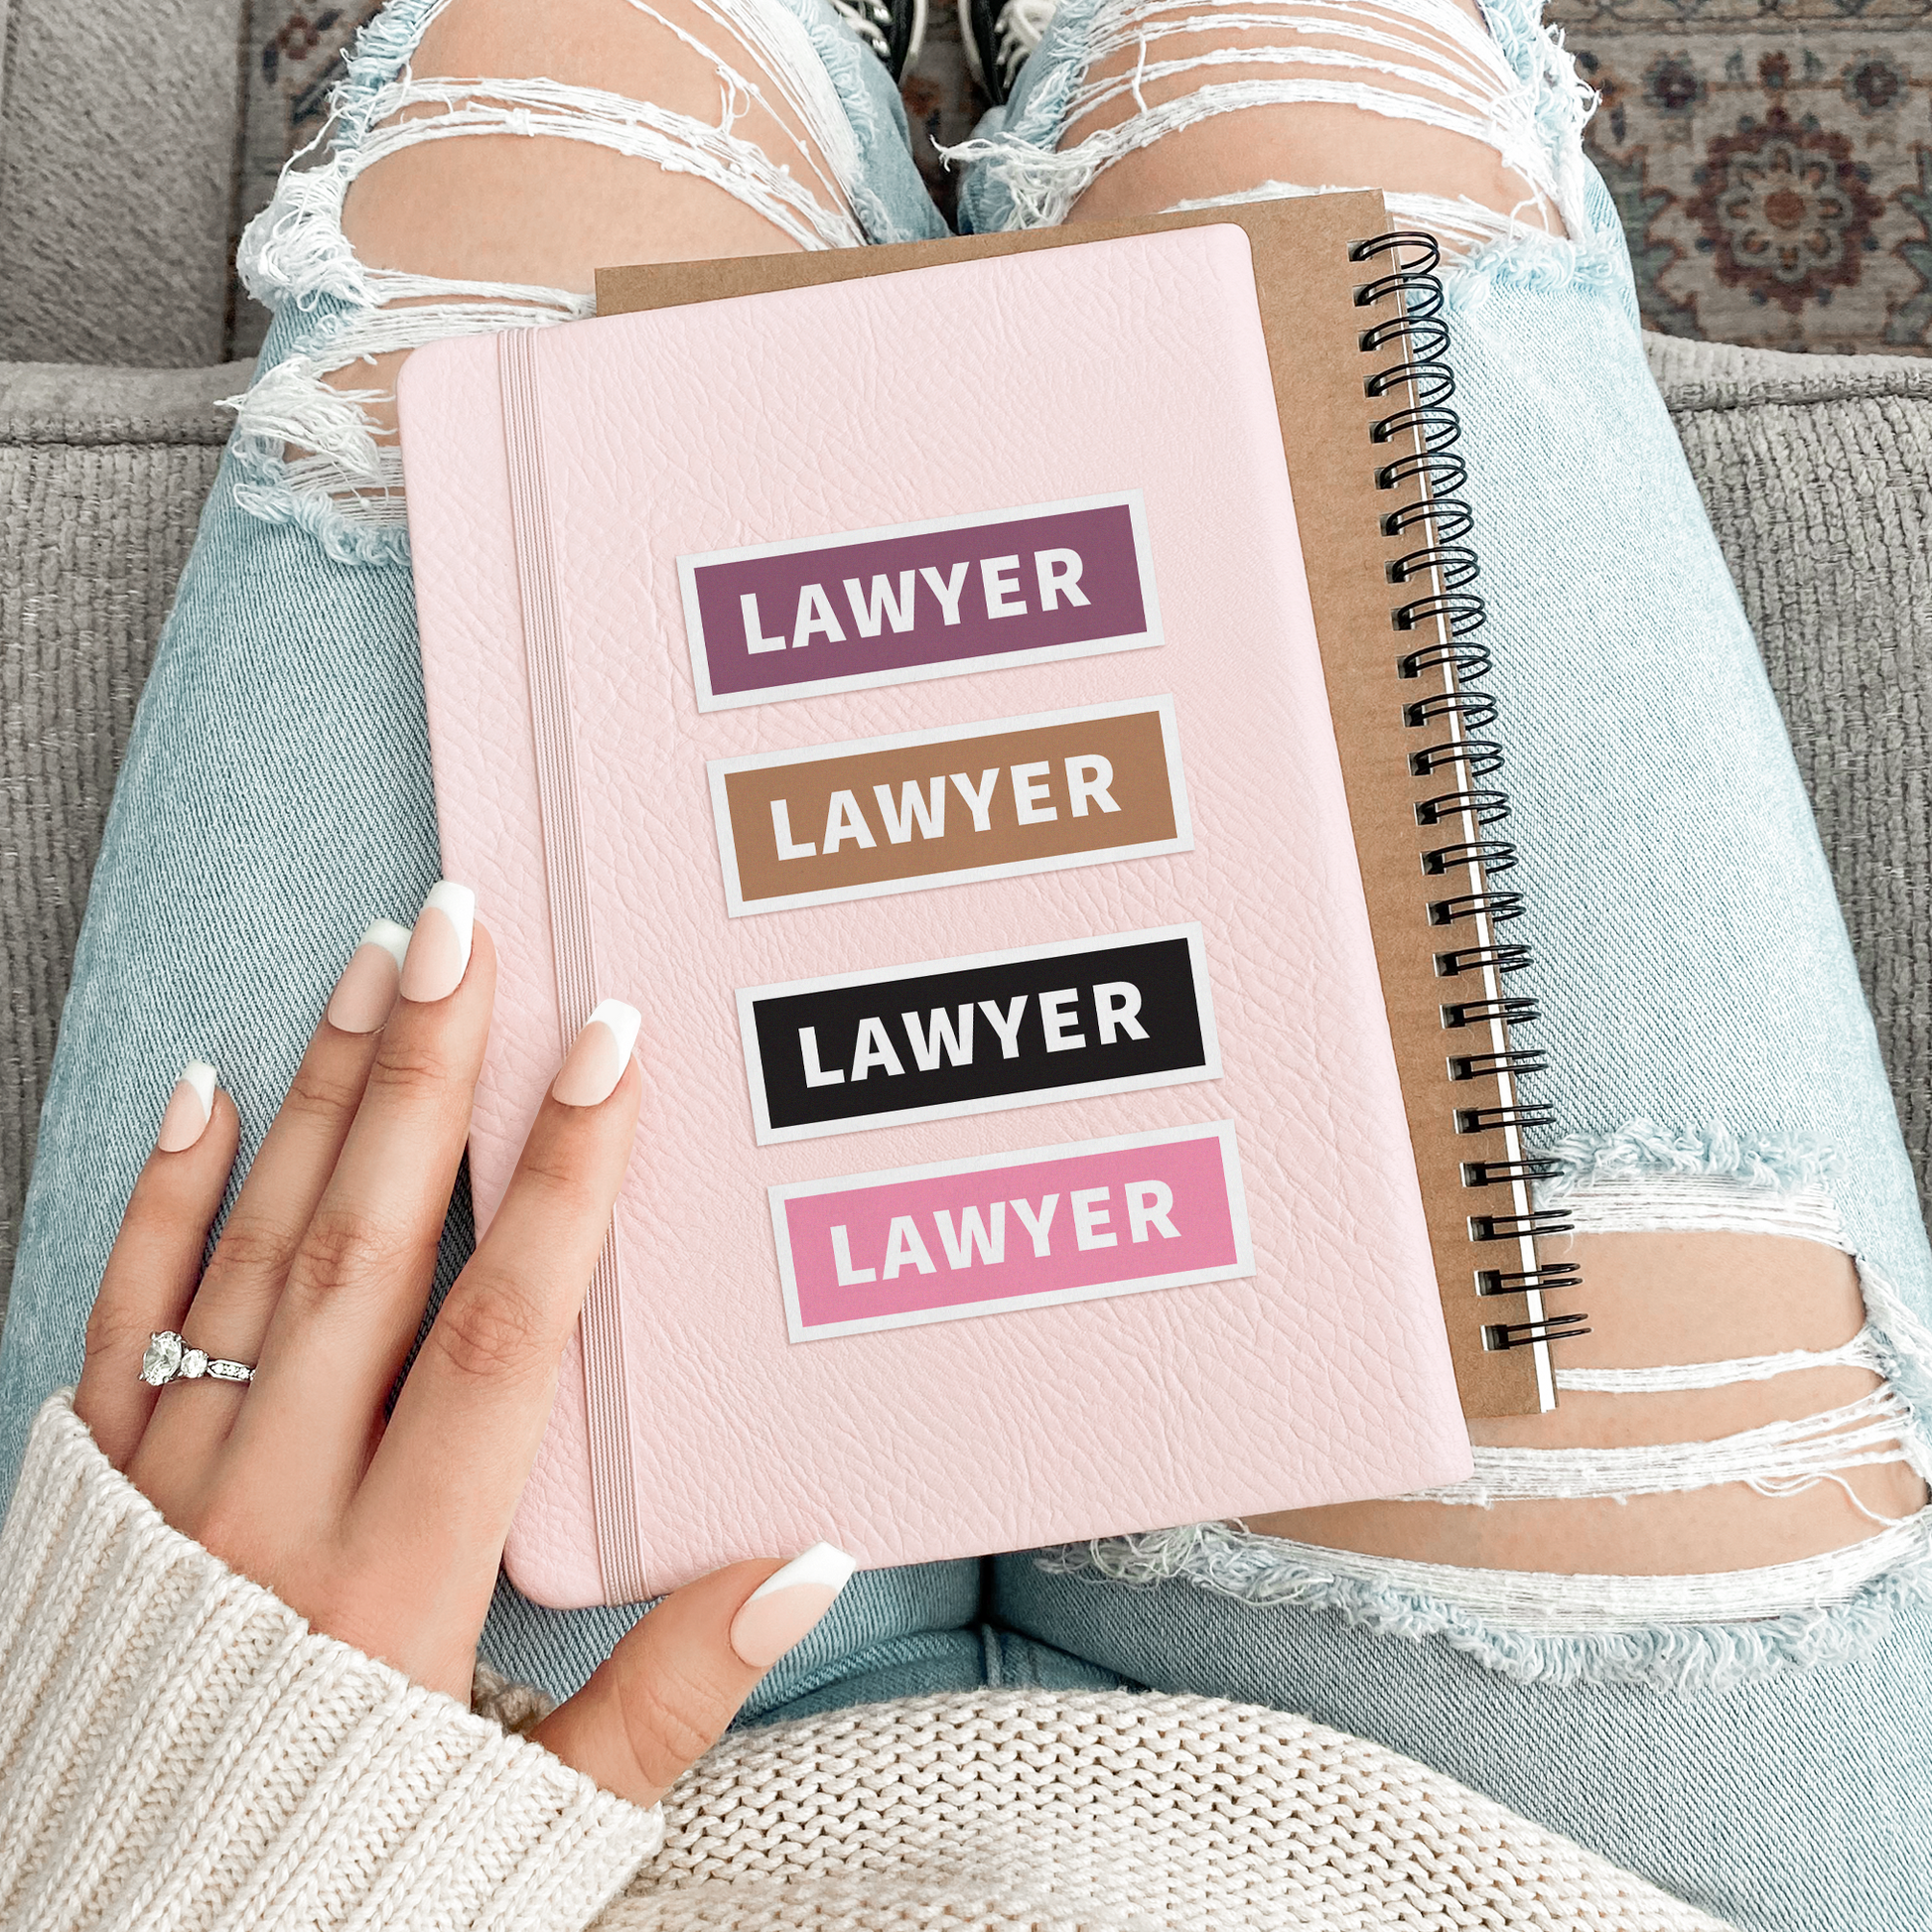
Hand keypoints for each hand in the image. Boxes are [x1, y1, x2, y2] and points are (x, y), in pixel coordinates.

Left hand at [72, 881, 852, 1807]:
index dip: (562, 1184)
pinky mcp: (98, 1497)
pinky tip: (200, 1090)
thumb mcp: (541, 1820)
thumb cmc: (348, 1880)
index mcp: (398, 1584)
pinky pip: (118, 1326)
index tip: (605, 1052)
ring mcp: (172, 1495)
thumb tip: (812, 1564)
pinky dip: (157, 1205)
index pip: (499, 1336)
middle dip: (428, 1081)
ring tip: (374, 961)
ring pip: (252, 1260)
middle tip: (467, 933)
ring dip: (319, 1100)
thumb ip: (674, 1692)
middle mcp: (273, 1513)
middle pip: (367, 1255)